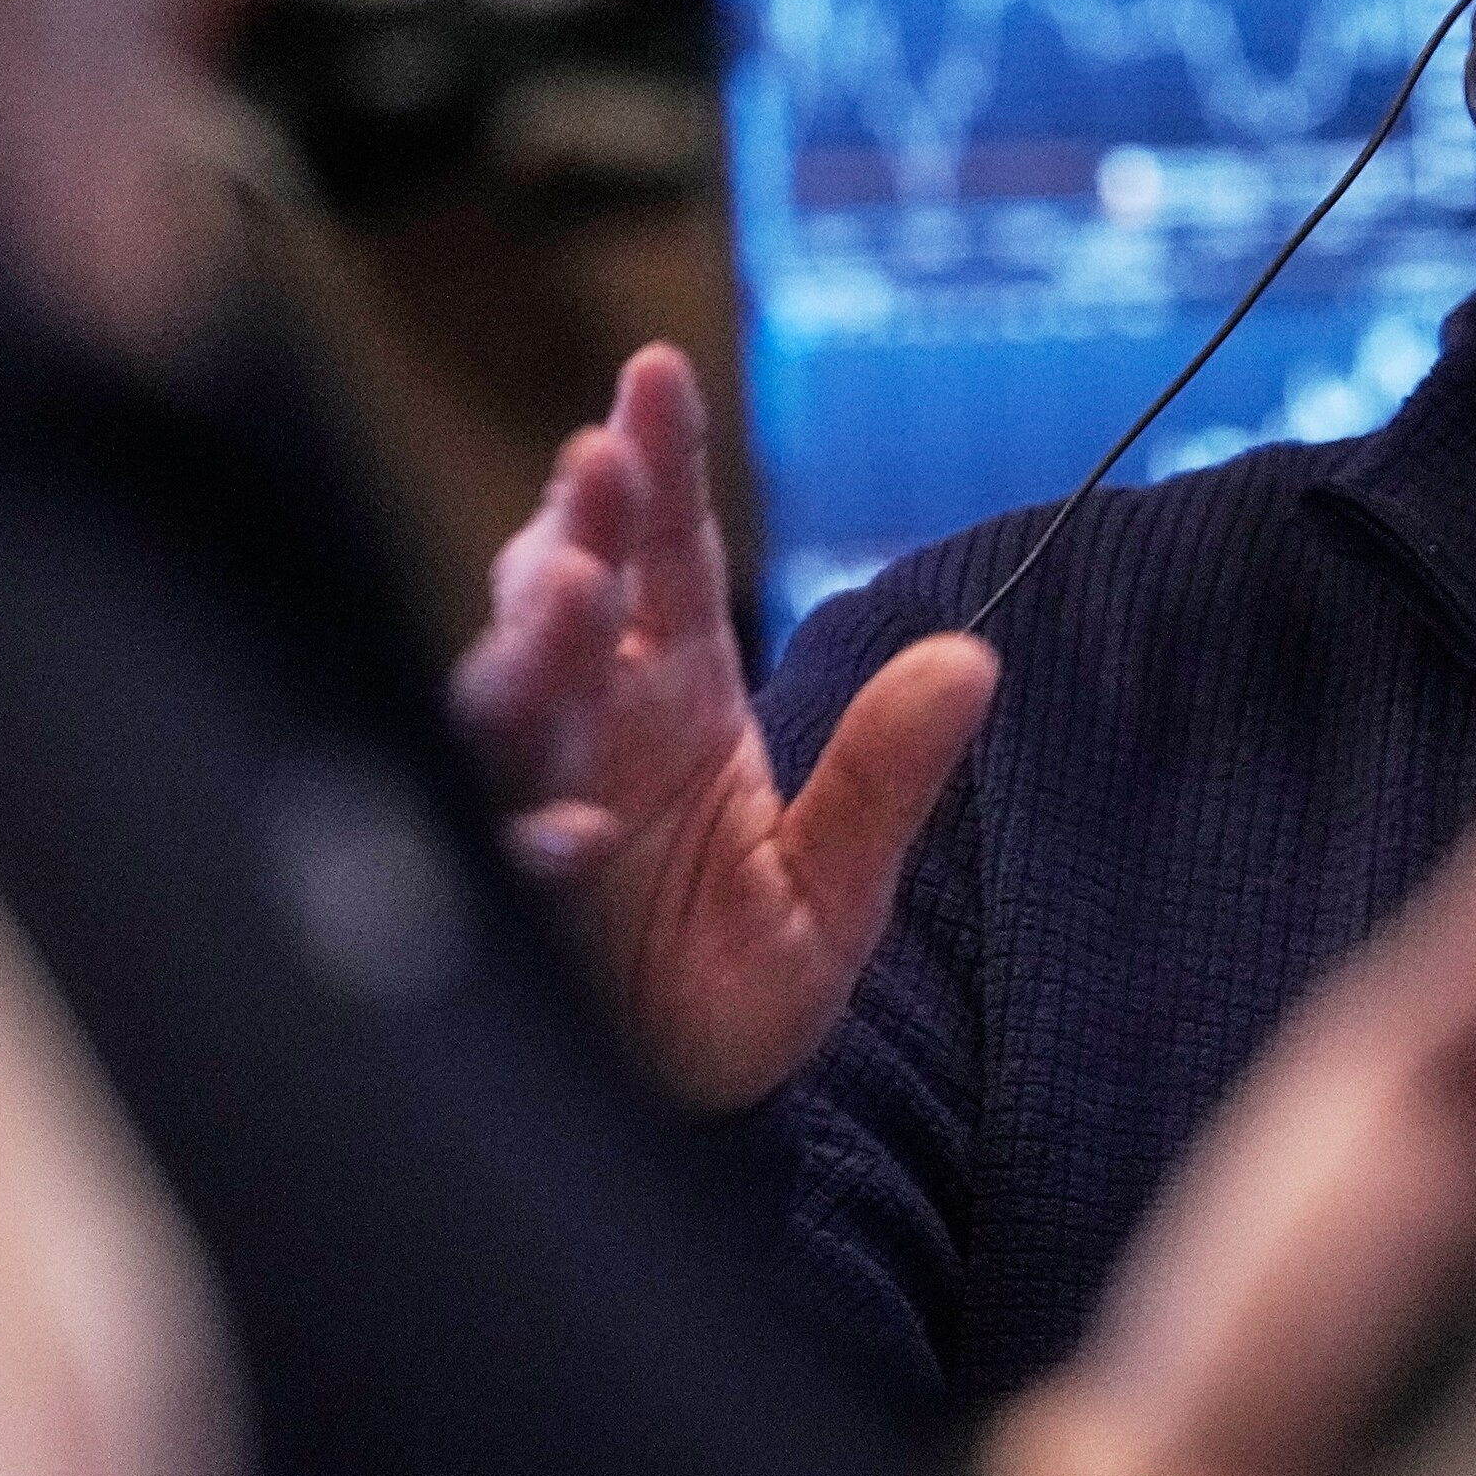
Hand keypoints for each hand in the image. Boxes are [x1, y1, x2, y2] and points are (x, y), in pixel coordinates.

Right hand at [448, 345, 994, 1109]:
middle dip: (578, 526)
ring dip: (534, 648)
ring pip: (509, 698)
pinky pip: (500, 850)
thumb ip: (892, 771)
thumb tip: (975, 659)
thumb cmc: (745, 977)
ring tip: (569, 600)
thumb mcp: (844, 878)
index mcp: (678, 696)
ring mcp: (541, 800)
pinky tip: (570, 831)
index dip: (658, 460)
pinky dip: (530, 833)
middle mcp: (598, 728)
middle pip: (569, 596)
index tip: (654, 370)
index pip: (666, 553)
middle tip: (600, 466)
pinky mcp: (510, 899)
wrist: (690, 1105)